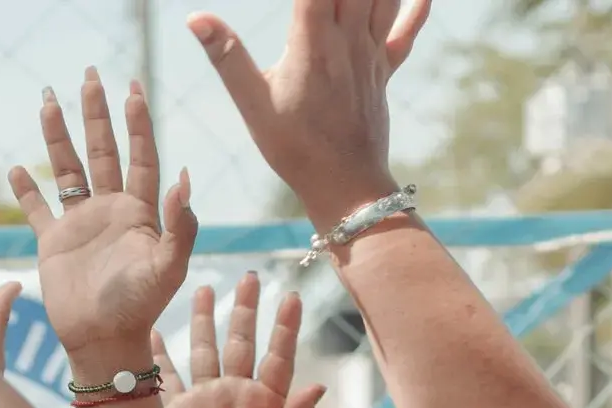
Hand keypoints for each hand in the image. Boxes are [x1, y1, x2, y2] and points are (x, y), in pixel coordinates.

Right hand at [8, 70, 196, 365]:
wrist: (104, 342)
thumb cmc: (140, 309)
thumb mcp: (168, 268)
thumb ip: (178, 226)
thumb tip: (183, 179)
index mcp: (140, 212)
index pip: (140, 157)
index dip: (137, 124)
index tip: (132, 88)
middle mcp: (110, 210)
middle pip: (103, 151)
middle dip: (96, 114)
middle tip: (90, 76)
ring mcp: (80, 224)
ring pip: (68, 169)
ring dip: (58, 136)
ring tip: (47, 100)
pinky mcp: (53, 243)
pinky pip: (37, 210)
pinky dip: (27, 190)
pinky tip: (18, 167)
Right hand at [148, 273, 323, 407]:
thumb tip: (319, 384)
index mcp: (266, 403)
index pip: (278, 356)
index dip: (284, 327)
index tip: (289, 296)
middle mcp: (237, 396)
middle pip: (242, 342)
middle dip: (246, 311)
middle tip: (249, 277)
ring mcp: (207, 402)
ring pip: (206, 350)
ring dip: (206, 320)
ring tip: (206, 287)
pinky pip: (168, 376)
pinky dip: (160, 353)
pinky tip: (154, 330)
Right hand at [188, 0, 431, 228]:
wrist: (346, 187)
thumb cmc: (295, 149)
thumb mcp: (253, 105)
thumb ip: (226, 57)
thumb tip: (195, 18)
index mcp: (313, 40)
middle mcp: (348, 39)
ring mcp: (371, 53)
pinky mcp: (384, 71)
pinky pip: (406, 32)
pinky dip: (416, 8)